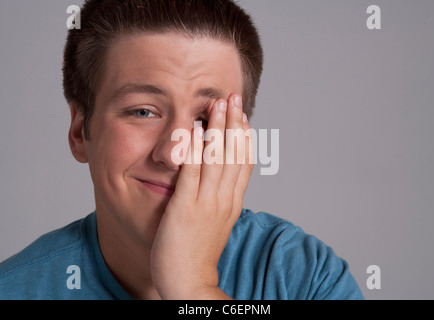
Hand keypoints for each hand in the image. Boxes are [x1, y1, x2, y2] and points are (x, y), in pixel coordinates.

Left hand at [150, 94, 253, 299]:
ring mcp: (207, 203)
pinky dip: (194, 149)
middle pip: (234, 154)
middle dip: (234, 123)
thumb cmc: (198, 255)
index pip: (244, 163)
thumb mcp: (216, 224)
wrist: (189, 283)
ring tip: (218, 103)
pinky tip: (193, 130)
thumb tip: (220, 181)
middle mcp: (224, 199)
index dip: (244, 137)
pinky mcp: (186, 207)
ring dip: (218, 128)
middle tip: (234, 97)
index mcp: (232, 203)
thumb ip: (219, 201)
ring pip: (217, 159)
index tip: (243, 115)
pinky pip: (192, 173)